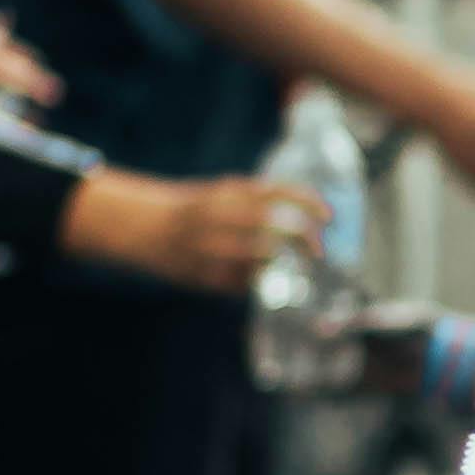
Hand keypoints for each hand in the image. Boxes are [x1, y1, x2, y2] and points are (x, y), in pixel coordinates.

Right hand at [64, 167, 329, 296]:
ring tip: (282, 262)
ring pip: (262, 258)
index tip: (330, 217)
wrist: (144, 226)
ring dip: (280, 262)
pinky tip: (253, 276)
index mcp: (227, 192)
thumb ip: (262, 200)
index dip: (308, 204)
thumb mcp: (226, 193)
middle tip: (318, 252)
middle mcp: (219, 216)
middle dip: (304, 239)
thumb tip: (311, 213)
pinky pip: (244, 282)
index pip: (277, 192)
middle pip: (275, 226)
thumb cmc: (198, 209)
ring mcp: (209, 246)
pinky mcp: (202, 274)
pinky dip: (255, 280)